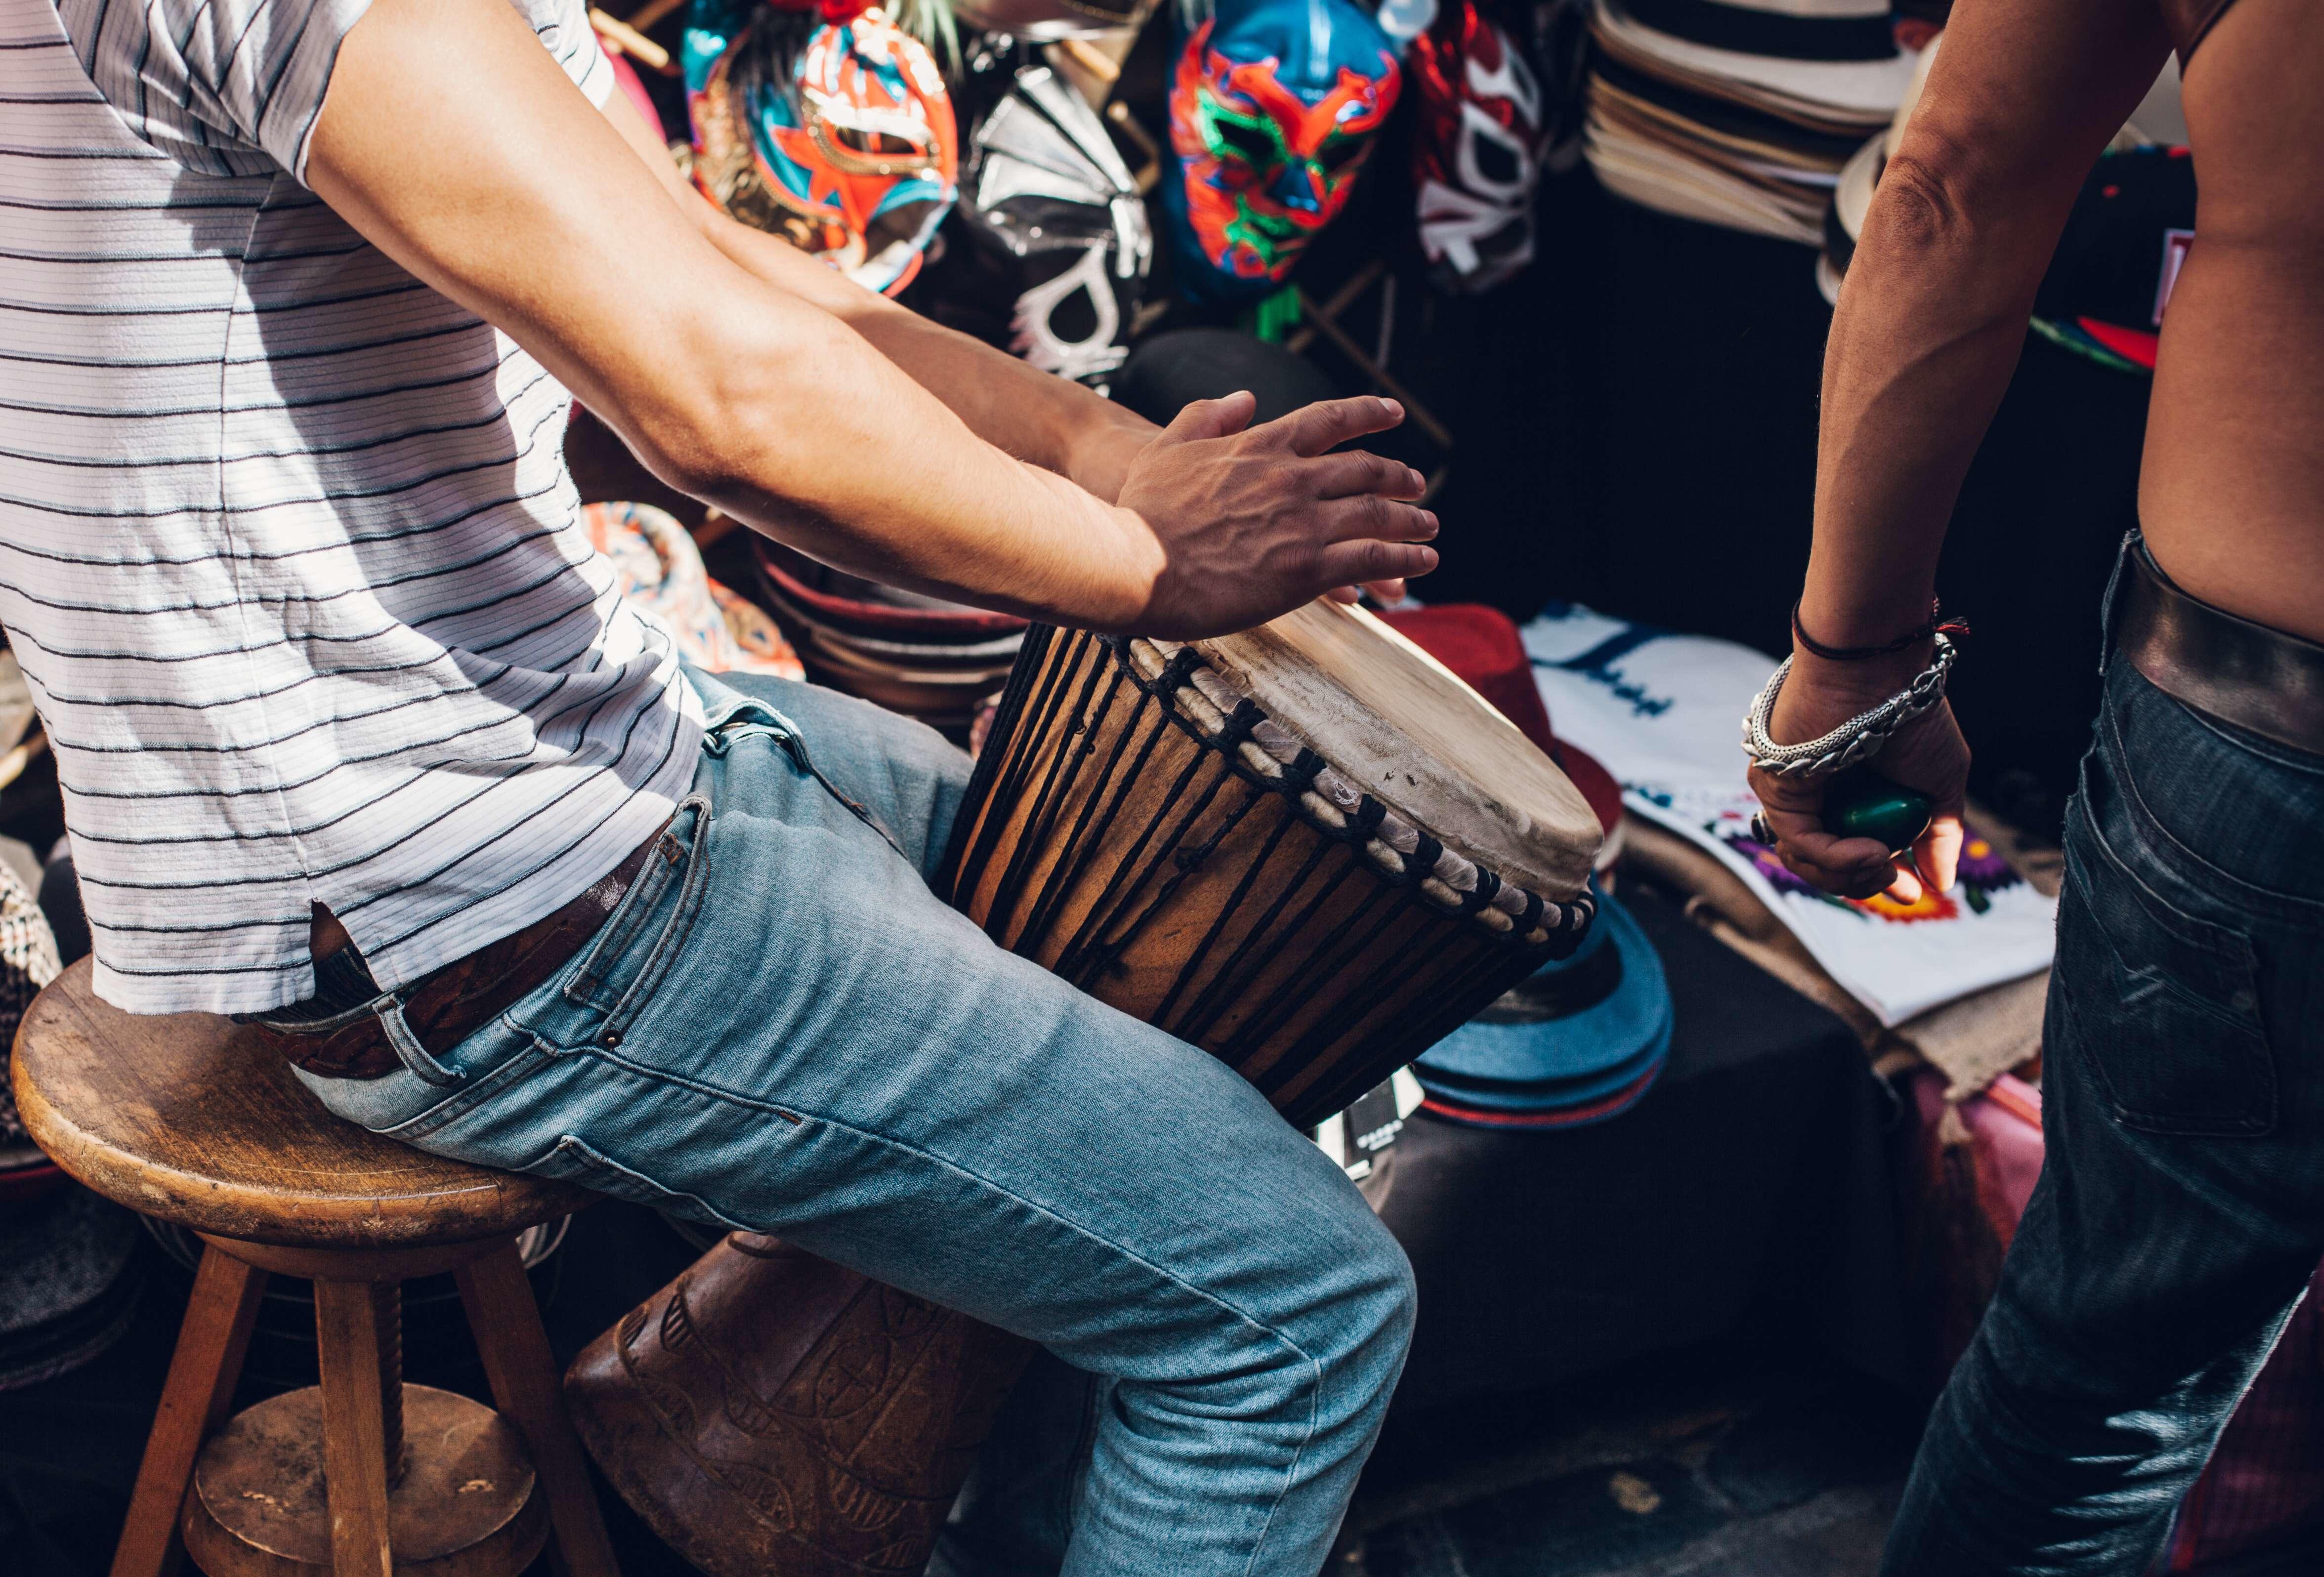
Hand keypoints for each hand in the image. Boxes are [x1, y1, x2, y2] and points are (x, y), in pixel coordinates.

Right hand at [1114, 391, 1438, 638]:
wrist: (1136, 565)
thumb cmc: (1142, 512)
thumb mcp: (1166, 448)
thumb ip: (1206, 416)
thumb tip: (1243, 397)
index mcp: (1261, 446)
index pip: (1329, 420)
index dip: (1367, 414)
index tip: (1392, 414)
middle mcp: (1292, 478)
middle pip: (1365, 469)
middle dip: (1398, 476)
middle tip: (1417, 485)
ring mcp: (1304, 524)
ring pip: (1377, 514)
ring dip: (1411, 520)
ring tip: (1428, 527)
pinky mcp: (1308, 570)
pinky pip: (1371, 559)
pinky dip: (1402, 559)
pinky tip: (1419, 564)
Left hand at [1746, 648, 1970, 902]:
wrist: (1879, 672)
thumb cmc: (1912, 716)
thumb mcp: (1939, 783)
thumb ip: (1939, 834)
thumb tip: (1942, 883)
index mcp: (1851, 796)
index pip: (1850, 853)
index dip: (1878, 880)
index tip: (1913, 893)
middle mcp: (1816, 796)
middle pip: (1825, 865)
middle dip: (1864, 883)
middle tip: (1899, 885)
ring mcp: (1791, 793)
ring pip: (1808, 861)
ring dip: (1851, 875)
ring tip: (1886, 865)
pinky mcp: (1773, 788)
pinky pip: (1801, 841)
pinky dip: (1837, 857)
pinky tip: (1874, 854)